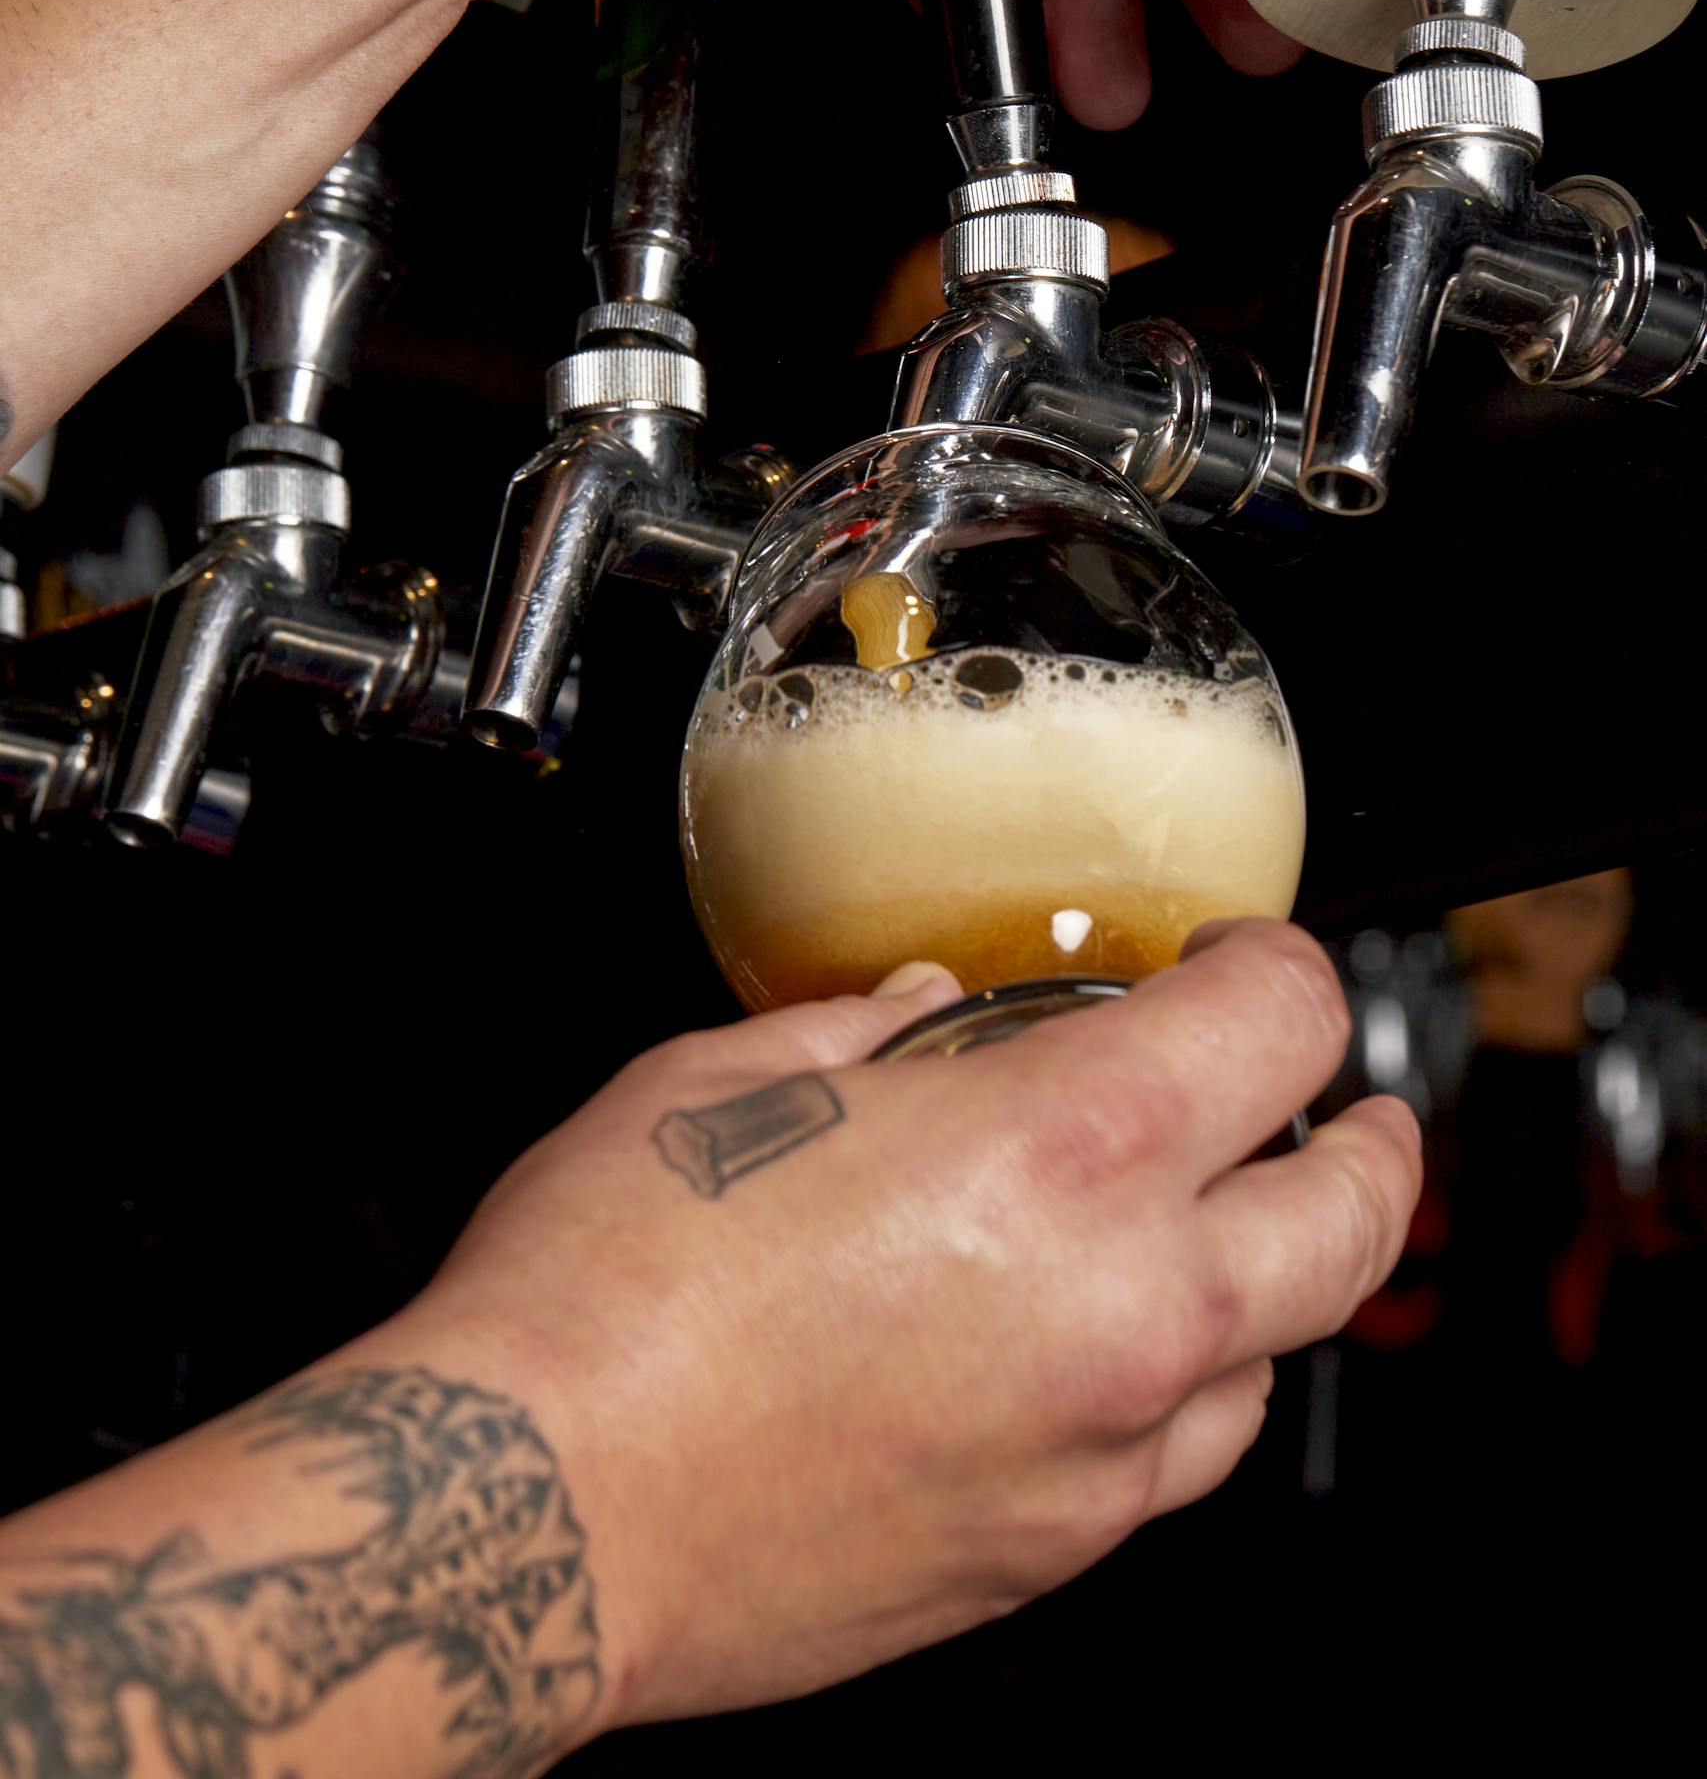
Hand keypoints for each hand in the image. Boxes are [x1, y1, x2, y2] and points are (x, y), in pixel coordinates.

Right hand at [418, 919, 1417, 1732]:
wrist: (534, 1513)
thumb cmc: (609, 1287)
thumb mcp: (727, 1078)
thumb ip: (865, 1029)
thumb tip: (921, 1011)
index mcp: (1064, 1145)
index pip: (1285, 1028)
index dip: (1281, 971)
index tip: (1240, 965)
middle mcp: (1124, 1301)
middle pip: (1355, 1216)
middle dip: (1368, 1141)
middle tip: (1340, 1109)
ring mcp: (1099, 1449)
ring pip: (1279, 1355)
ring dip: (1266, 1276)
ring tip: (1210, 1231)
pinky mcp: (1047, 1553)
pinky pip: (1174, 1460)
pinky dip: (1175, 1388)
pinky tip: (1098, 1350)